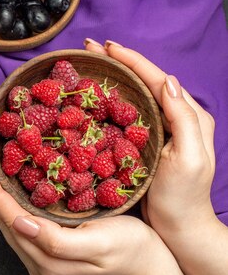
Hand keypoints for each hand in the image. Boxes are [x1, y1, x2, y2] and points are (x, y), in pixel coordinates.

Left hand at [0, 149, 183, 274]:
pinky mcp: (49, 248)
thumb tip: (19, 223)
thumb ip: (57, 240)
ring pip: (7, 216)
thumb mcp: (100, 243)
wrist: (153, 266)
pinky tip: (5, 182)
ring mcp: (41, 255)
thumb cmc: (133, 250)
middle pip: (1, 215)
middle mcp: (38, 259)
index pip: (8, 216)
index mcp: (46, 258)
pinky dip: (7, 196)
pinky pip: (19, 217)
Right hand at [84, 38, 227, 274]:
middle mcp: (172, 116)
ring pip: (130, 94)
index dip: (131, 59)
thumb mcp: (189, 158)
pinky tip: (89, 98)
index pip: (156, 77)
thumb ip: (183, 118)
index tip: (106, 46)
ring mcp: (155, 129)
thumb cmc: (184, 197)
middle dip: (116, 61)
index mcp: (187, 115)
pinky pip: (123, 113)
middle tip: (87, 48)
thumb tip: (169, 80)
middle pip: (141, 80)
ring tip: (85, 65)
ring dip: (109, 77)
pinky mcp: (141, 141)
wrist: (179, 228)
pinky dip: (105, 100)